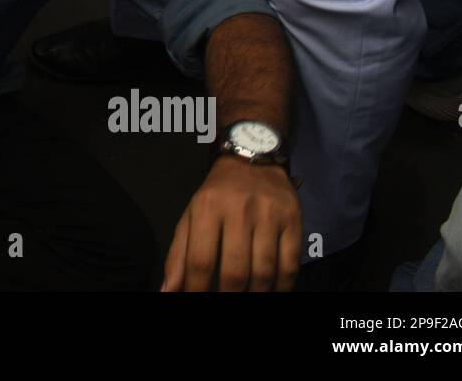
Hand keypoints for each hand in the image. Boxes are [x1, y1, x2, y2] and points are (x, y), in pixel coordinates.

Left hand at [162, 156, 301, 291]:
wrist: (253, 157)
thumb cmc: (217, 194)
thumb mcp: (191, 215)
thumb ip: (178, 254)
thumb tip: (168, 291)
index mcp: (206, 207)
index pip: (200, 260)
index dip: (197, 289)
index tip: (196, 300)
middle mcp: (238, 209)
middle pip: (234, 270)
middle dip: (229, 296)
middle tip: (226, 303)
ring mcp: (268, 214)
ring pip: (264, 271)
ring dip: (256, 294)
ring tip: (249, 297)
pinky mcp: (293, 219)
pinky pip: (290, 263)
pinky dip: (283, 285)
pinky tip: (273, 290)